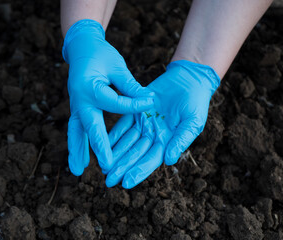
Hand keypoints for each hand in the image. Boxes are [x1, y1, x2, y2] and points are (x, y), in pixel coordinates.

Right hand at [63, 19, 153, 175]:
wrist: (81, 48)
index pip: (116, 103)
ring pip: (76, 132)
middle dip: (99, 147)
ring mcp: (76, 106)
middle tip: (106, 165)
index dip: (134, 105)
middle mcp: (80, 100)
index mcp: (91, 87)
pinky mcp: (77, 109)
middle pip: (90, 127)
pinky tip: (80, 160)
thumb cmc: (101, 54)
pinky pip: (76, 130)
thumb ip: (129, 85)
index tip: (150, 103)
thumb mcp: (117, 66)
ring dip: (77, 151)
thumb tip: (148, 100)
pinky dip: (77, 144)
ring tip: (77, 171)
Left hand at [106, 60, 219, 187]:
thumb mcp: (193, 122)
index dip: (139, 171)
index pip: (151, 160)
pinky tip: (103, 143)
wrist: (188, 80)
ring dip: (115, 154)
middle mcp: (153, 135)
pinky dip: (114, 134)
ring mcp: (144, 123)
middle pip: (135, 154)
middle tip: (108, 181)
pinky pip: (122, 124)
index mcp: (167, 141)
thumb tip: (169, 161)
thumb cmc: (196, 102)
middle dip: (122, 167)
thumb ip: (181, 140)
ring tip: (103, 167)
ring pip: (127, 141)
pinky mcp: (136, 110)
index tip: (125, 183)